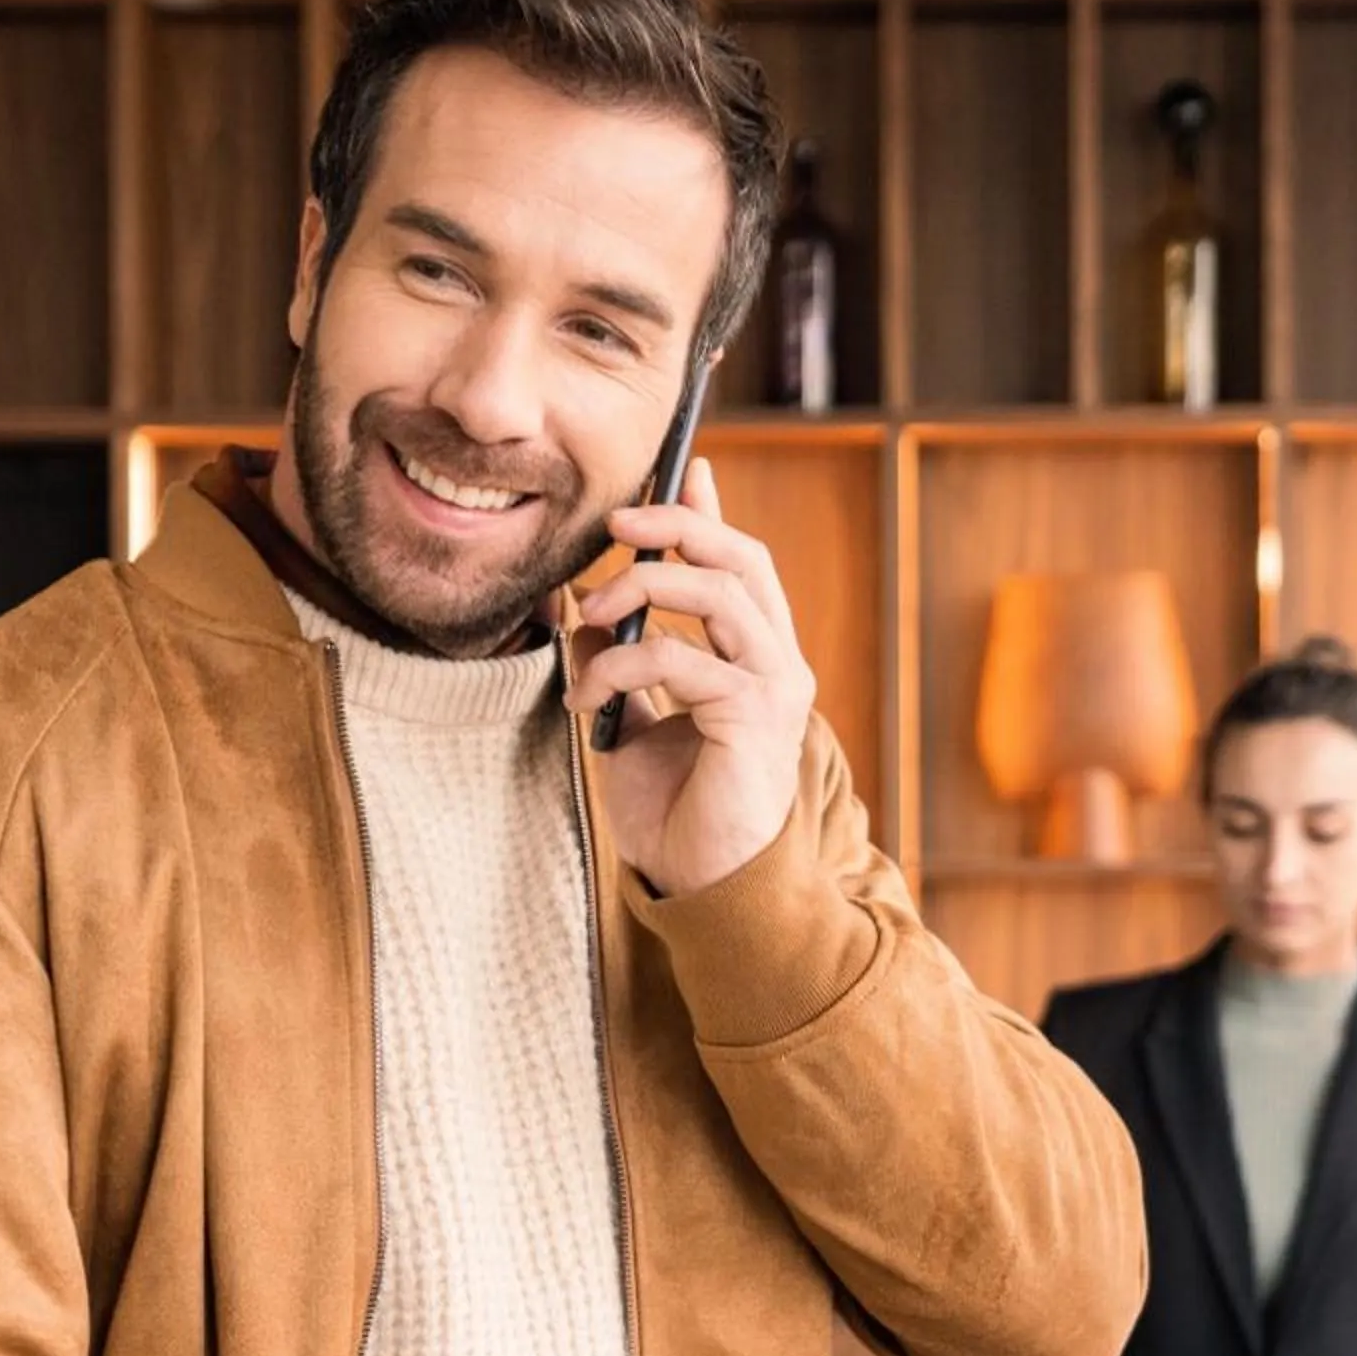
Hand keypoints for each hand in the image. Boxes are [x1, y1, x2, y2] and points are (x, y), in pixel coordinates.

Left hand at [569, 460, 816, 897]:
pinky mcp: (755, 717)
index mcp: (755, 657)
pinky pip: (683, 659)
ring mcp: (775, 688)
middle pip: (741, 558)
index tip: (678, 469)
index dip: (707, 512)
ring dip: (643, 587)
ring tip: (589, 616)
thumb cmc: (675, 810)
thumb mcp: (631, 717)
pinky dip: (624, 666)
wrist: (703, 887)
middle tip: (615, 527)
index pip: (740, 563)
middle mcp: (777, 663)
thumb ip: (618, 659)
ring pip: (719, 592)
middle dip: (675, 527)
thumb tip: (579, 607)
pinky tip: (592, 703)